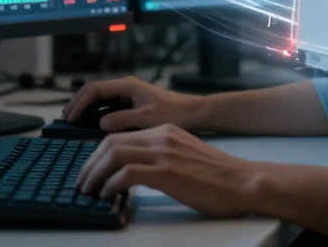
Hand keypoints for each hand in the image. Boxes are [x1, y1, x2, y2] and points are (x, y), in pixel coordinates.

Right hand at [61, 76, 206, 131]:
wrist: (194, 114)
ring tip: (72, 123)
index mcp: (127, 86)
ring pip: (99, 99)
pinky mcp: (131, 105)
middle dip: (77, 104)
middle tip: (65, 120)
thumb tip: (100, 124)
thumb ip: (122, 119)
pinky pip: (107, 106)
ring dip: (84, 109)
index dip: (79, 103)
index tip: (70, 118)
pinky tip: (90, 126)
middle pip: (93, 92)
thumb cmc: (174, 114)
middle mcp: (125, 88)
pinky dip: (95, 114)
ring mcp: (128, 96)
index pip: (94, 89)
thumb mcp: (147, 119)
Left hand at [76, 124, 261, 217]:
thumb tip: (134, 172)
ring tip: (89, 190)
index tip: (91, 171)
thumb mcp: (185, 156)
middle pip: (110, 142)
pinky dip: (111, 185)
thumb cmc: (218, 176)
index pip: (119, 136)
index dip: (98, 154)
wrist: (244, 181)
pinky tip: (108, 195)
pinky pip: (126, 174)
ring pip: (114, 155)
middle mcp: (161, 136)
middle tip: (83, 182)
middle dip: (90, 163)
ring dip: (95, 174)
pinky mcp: (168, 172)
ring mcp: (164, 153)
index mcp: (165, 131)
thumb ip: (161, 157)